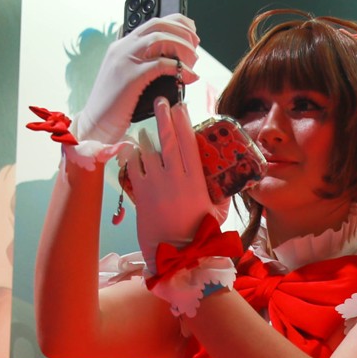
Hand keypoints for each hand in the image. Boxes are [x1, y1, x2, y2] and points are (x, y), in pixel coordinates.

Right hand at [75, 15, 200, 145]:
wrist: (95, 125)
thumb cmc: (115, 106)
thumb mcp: (127, 77)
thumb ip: (143, 65)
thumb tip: (172, 62)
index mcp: (122, 45)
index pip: (152, 22)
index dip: (176, 22)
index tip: (192, 32)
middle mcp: (122, 48)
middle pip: (158, 25)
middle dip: (183, 32)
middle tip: (196, 45)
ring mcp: (124, 60)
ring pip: (160, 39)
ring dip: (183, 48)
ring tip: (194, 61)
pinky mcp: (130, 77)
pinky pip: (161, 64)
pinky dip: (180, 68)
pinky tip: (189, 77)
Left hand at [125, 98, 225, 268]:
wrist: (177, 256)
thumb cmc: (198, 235)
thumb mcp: (216, 212)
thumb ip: (218, 194)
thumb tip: (226, 182)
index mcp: (196, 180)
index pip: (189, 143)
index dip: (184, 122)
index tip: (180, 107)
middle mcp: (176, 179)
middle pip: (169, 139)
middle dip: (163, 117)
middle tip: (160, 101)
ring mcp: (157, 185)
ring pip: (148, 151)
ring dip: (144, 139)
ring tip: (142, 133)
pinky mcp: (141, 194)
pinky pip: (132, 167)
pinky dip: (130, 157)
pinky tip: (130, 152)